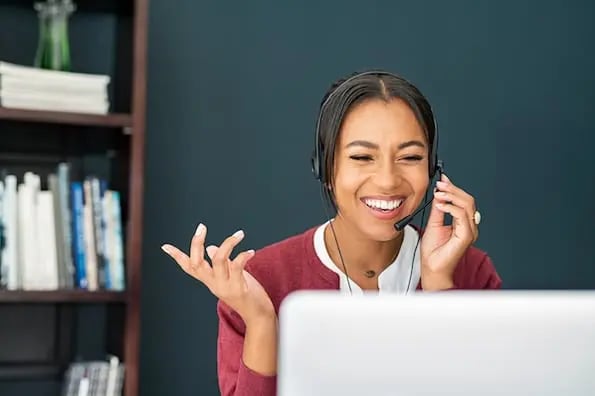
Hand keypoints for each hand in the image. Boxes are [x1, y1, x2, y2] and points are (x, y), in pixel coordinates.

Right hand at [161, 224, 274, 324]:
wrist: (258, 317)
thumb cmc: (246, 295)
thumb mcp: (230, 278)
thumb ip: (220, 264)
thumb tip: (210, 247)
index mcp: (209, 280)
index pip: (188, 268)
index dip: (176, 256)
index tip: (164, 246)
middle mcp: (213, 284)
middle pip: (197, 263)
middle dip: (196, 243)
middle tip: (201, 227)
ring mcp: (225, 287)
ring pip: (218, 260)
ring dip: (228, 243)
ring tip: (240, 234)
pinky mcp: (238, 289)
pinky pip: (237, 267)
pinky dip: (243, 256)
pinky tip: (251, 252)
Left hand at [420, 173, 478, 289]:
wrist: (432, 269)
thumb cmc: (433, 252)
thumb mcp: (433, 224)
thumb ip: (438, 209)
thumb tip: (439, 194)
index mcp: (462, 223)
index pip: (463, 200)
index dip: (453, 188)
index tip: (442, 180)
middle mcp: (469, 226)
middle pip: (468, 200)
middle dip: (453, 189)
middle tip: (440, 185)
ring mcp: (469, 231)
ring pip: (467, 205)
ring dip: (452, 196)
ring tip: (439, 193)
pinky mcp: (466, 236)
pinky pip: (462, 216)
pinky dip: (451, 207)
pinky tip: (440, 205)